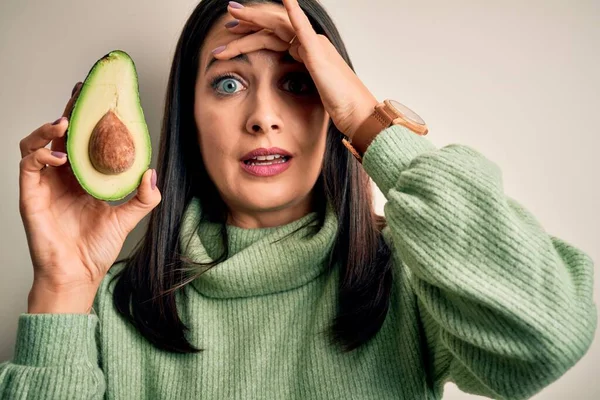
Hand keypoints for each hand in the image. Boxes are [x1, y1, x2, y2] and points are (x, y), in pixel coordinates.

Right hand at [19, 83, 161, 312]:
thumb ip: (143, 197)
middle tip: (81, 92)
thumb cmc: (97, 248)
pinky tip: (59, 155)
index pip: (84, 140)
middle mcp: (63, 175)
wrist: (79, 273)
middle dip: (70, 111)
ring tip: (65, 123)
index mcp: (84, 177)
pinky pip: (29, 164)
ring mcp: (45, 183)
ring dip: (48, 128)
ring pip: (37, 142)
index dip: (90, 118)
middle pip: (61, 134)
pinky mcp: (31, 194)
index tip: (100, 98)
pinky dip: (40, 153)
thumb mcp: (127, 217)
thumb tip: (152, 172)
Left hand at [215, 0, 377, 138]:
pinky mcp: (318, 54)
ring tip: (233, 14)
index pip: (274, 35)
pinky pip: (302, 29)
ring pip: (278, 27)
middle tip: (227, 16)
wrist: (357, 114)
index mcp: (307, 51)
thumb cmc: (338, 107)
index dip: (253, 32)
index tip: (232, 34)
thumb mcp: (310, 91)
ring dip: (254, 19)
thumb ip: (298, 80)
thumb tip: (284, 78)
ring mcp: (314, 46)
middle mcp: (310, 43)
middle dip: (248, 21)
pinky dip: (293, 12)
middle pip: (273, 27)